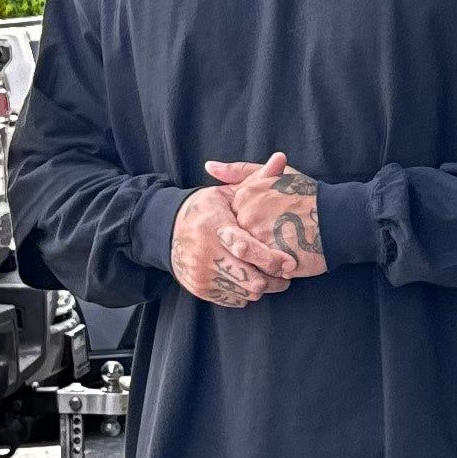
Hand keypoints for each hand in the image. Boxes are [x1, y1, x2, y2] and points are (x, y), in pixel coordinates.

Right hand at [168, 180, 298, 307]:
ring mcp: (201, 273)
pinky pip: (233, 300)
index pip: (245, 247)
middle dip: (273, 280)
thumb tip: (282, 158)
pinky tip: (249, 279)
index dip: (271, 258)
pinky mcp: (200, 289)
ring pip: (244, 292)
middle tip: (286, 274)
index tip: (290, 263)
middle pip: (249, 278)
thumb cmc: (205, 209)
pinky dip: (245, 293)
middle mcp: (205, 251)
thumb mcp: (227, 193)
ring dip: (262, 287)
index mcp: (214, 225)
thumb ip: (257, 180)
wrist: (166, 231)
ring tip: (271, 277)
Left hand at [208, 150, 326, 281]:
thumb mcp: (274, 175)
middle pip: (237, 239)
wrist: (339, 218)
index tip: (264, 223)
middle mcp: (248, 217)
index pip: (229, 219)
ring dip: (259, 259)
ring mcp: (260, 240)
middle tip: (273, 239)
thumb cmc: (307, 195)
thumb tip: (208, 166)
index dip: (246, 225)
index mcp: (245, 197)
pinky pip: (262, 271)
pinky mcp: (273, 260)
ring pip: (248, 257)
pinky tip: (283, 262)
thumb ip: (239, 171)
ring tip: (278, 252)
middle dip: (250, 243)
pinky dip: (271, 270)